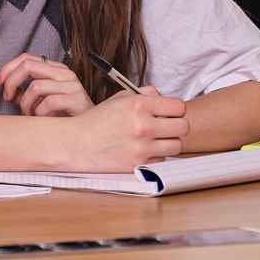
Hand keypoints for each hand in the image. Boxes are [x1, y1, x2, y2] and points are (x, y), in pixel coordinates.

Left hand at [0, 52, 94, 116]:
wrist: (90, 130)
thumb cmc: (65, 115)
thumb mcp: (42, 100)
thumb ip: (26, 93)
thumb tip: (9, 91)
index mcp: (55, 69)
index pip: (27, 57)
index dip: (9, 68)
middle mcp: (64, 73)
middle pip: (28, 66)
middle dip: (12, 82)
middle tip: (8, 97)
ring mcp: (71, 85)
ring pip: (35, 86)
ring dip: (26, 104)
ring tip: (30, 114)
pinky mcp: (76, 99)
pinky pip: (48, 103)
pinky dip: (39, 113)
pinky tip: (42, 119)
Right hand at [65, 90, 188, 171]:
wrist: (77, 143)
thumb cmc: (98, 120)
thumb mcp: (120, 98)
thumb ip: (146, 94)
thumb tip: (166, 99)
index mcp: (139, 104)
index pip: (179, 107)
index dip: (175, 110)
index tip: (169, 113)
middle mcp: (143, 125)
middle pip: (183, 127)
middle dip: (176, 126)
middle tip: (166, 127)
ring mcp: (141, 147)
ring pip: (176, 146)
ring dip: (169, 143)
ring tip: (156, 139)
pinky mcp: (138, 164)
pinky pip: (162, 160)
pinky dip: (156, 156)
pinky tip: (144, 150)